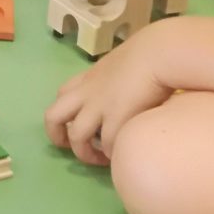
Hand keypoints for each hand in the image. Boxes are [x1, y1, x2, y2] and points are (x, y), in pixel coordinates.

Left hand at [43, 22, 178, 164]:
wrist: (160, 53)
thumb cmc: (151, 52)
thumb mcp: (124, 64)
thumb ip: (118, 79)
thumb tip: (130, 90)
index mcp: (89, 78)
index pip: (63, 94)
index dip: (64, 113)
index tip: (74, 125)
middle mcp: (87, 93)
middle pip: (54, 116)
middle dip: (56, 136)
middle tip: (70, 147)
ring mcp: (99, 107)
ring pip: (76, 136)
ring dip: (85, 153)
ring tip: (100, 160)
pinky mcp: (116, 120)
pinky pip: (107, 145)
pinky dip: (112, 154)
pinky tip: (122, 154)